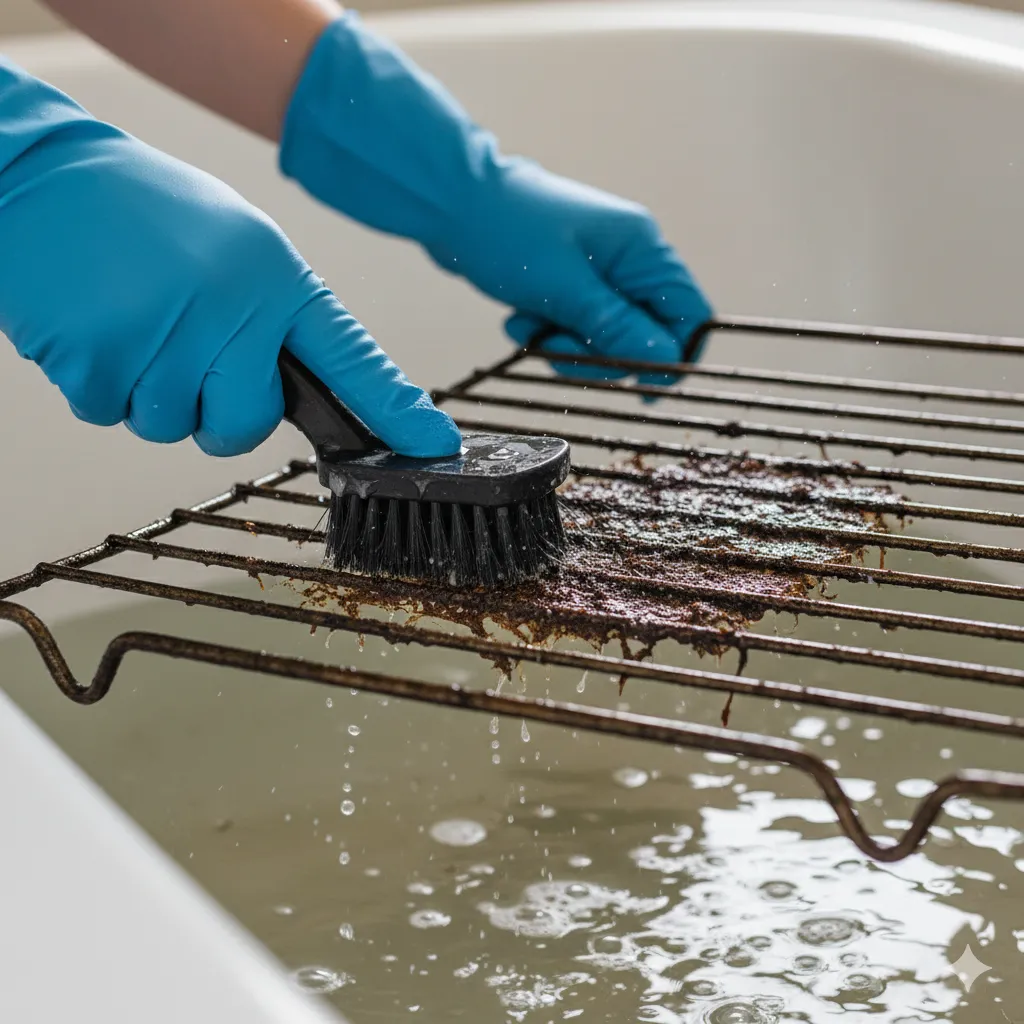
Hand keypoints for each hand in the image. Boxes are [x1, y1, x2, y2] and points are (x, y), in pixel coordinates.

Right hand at [0, 59, 459, 458]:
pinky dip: (98, 383)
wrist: (39, 174)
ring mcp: (165, 337)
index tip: (433, 444)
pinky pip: (110, 415)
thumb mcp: (235, 247)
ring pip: (170, 427)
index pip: (350, 357)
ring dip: (149, 392)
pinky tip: (95, 322)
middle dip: (216, 413)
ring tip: (132, 317)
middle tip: (185, 354)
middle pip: (245, 426)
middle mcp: (231, 310)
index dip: (394, 408)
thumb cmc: (142, 213)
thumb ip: (270, 317)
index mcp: (273, 280)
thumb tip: (297, 392)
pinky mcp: (99, 360)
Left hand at [430, 162, 711, 386]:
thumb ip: (616, 327)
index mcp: (640, 248)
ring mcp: (597, 269)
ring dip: (568, 346)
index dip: (672, 356)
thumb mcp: (564, 290)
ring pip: (605, 336)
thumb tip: (663, 358)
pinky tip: (519, 318)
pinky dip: (547, 332)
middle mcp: (626, 257)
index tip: (643, 388)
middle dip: (602, 354)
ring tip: (531, 329)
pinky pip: (573, 325)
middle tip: (560, 351)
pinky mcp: (568, 281)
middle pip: (644, 333)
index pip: (688, 313)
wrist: (450, 201)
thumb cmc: (504, 231)